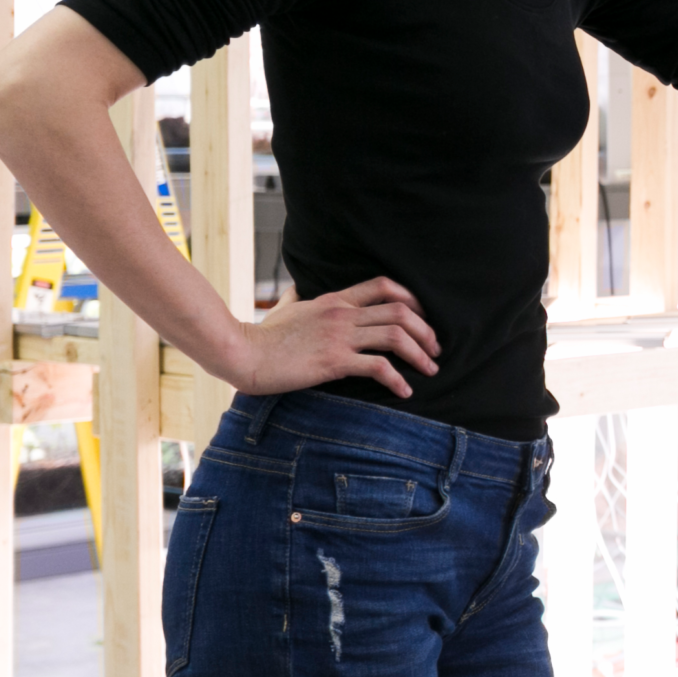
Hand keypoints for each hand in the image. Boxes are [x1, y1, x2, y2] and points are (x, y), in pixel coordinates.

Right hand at [221, 277, 442, 398]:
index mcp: (334, 299)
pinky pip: (378, 367)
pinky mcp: (333, 361)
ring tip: (430, 369)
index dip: (411, 298)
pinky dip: (398, 379)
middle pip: (400, 311)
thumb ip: (296, 298)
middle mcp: (342, 313)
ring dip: (420, 353)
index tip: (424, 316)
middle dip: (426, 330)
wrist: (242, 352)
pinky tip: (405, 390)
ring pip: (395, 335)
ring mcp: (339, 336)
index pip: (383, 285)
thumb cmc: (262, 335)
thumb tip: (296, 290)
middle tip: (435, 348)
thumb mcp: (284, 308)